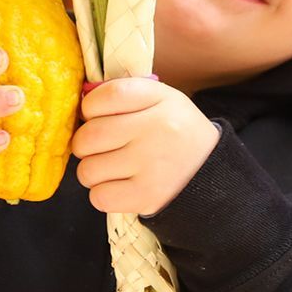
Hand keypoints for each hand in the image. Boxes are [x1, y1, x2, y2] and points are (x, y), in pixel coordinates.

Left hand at [72, 77, 219, 216]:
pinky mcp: (147, 197)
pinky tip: (118, 185)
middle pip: (88, 137)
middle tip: (99, 147)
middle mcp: (156, 130)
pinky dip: (102, 193)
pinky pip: (99, 197)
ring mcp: (152, 166)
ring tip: (112, 167)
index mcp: (160, 99)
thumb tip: (80, 105)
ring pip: (88, 170)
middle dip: (85, 144)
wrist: (211, 171)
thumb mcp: (160, 98)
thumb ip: (122, 94)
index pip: (104, 97)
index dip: (89, 107)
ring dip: (93, 171)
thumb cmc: (173, 130)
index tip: (96, 116)